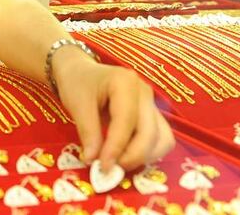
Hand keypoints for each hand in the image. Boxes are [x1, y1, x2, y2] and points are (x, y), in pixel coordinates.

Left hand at [53, 50, 174, 171]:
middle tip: (110, 168)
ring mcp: (151, 103)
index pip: (127, 121)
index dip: (116, 147)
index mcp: (125, 82)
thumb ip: (88, 132)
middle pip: (150, 132)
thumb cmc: (77, 83)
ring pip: (162, 138)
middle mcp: (144, 92)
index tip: (103, 167)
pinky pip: (159, 138)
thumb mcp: (77, 104)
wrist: (80, 71)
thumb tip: (93, 161)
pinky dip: (148, 152)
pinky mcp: (152, 115)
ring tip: (118, 163)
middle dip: (132, 156)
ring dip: (144, 157)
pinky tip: (127, 156)